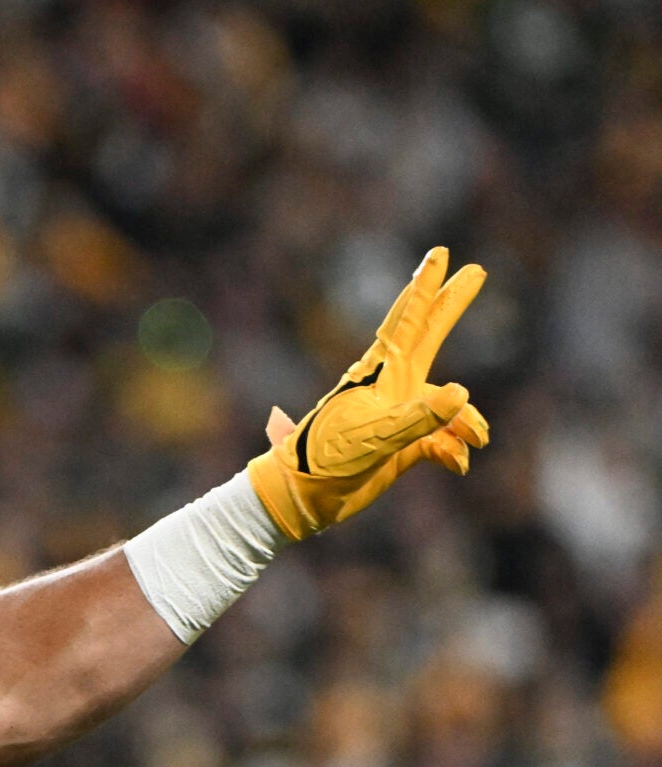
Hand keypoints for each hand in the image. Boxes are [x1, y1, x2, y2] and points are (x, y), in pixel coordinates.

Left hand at [248, 247, 490, 539]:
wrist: (303, 499)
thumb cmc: (327, 461)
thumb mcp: (374, 439)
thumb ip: (419, 418)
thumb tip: (462, 395)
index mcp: (380, 375)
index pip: (409, 321)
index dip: (426, 287)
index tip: (439, 253)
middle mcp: (392, 388)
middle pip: (430, 336)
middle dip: (451, 305)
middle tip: (477, 271)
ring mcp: (398, 415)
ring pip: (448, 405)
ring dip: (468, 422)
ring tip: (477, 440)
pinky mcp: (401, 446)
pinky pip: (441, 440)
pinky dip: (454, 452)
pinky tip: (457, 465)